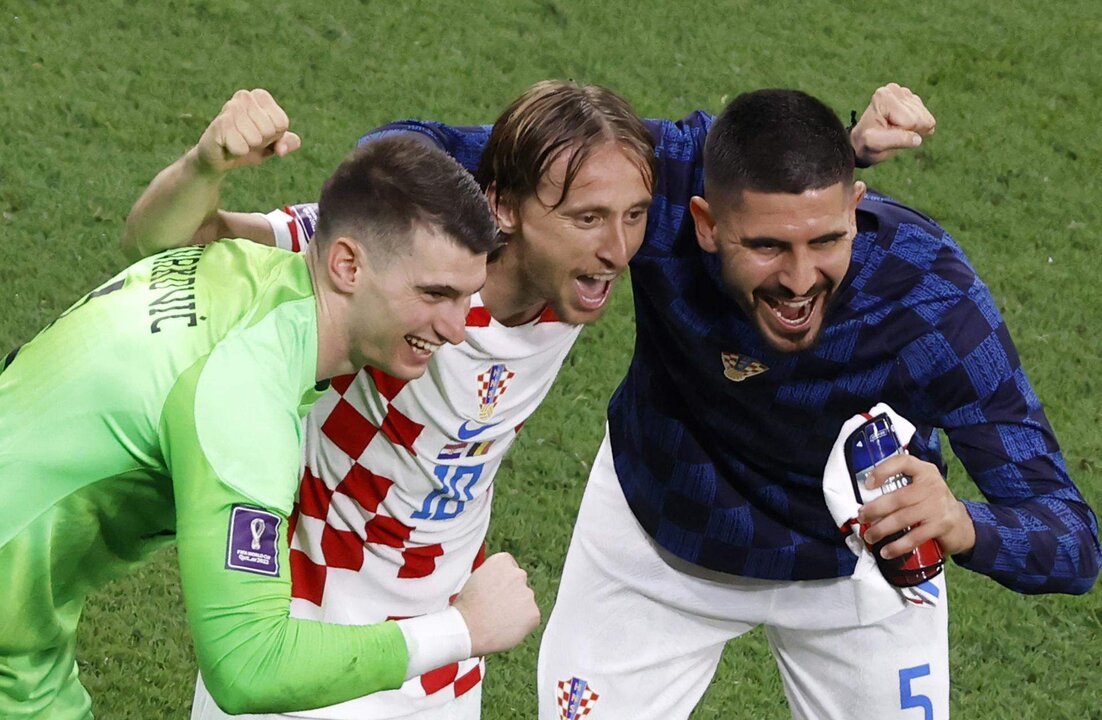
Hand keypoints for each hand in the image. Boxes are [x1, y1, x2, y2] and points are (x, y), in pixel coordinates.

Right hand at [192, 89, 301, 175]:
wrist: (221, 158)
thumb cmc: (250, 146)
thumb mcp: (274, 145)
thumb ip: (288, 143)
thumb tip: (281, 149)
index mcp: (261, 96)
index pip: (282, 123)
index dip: (275, 136)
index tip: (262, 134)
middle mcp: (245, 96)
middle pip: (269, 130)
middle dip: (261, 142)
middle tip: (247, 139)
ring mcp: (230, 107)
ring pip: (255, 139)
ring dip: (248, 147)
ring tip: (237, 141)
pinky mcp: (219, 123)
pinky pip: (241, 147)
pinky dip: (237, 152)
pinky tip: (228, 145)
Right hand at [452, 552, 539, 656]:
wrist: (468, 629)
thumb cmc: (466, 608)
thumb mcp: (473, 580)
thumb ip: (489, 577)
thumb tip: (494, 584)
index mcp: (501, 561)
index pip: (509, 566)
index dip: (502, 580)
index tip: (497, 588)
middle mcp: (518, 574)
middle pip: (518, 583)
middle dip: (511, 594)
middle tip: (496, 607)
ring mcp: (528, 594)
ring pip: (525, 602)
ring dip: (516, 610)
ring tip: (496, 620)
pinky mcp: (534, 613)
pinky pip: (530, 619)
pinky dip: (521, 625)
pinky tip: (504, 628)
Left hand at [850, 83, 935, 166]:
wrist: (862, 143)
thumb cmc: (866, 144)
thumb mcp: (875, 145)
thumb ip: (895, 140)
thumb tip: (917, 139)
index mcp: (883, 96)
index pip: (911, 121)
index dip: (901, 133)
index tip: (884, 132)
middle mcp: (895, 90)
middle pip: (920, 119)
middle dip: (907, 131)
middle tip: (889, 132)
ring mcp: (905, 94)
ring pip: (926, 120)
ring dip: (912, 131)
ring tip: (893, 130)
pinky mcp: (913, 101)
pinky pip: (928, 120)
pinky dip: (917, 129)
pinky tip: (901, 127)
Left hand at [857, 454, 974, 558]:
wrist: (962, 524)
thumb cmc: (932, 504)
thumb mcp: (920, 488)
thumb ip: (900, 488)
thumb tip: (867, 502)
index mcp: (924, 471)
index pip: (903, 462)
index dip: (883, 470)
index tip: (868, 484)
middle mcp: (932, 485)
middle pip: (898, 497)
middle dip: (875, 509)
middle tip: (861, 517)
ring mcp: (938, 506)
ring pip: (903, 518)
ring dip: (882, 529)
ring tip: (870, 535)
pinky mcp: (941, 525)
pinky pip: (914, 537)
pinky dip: (898, 546)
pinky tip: (886, 551)